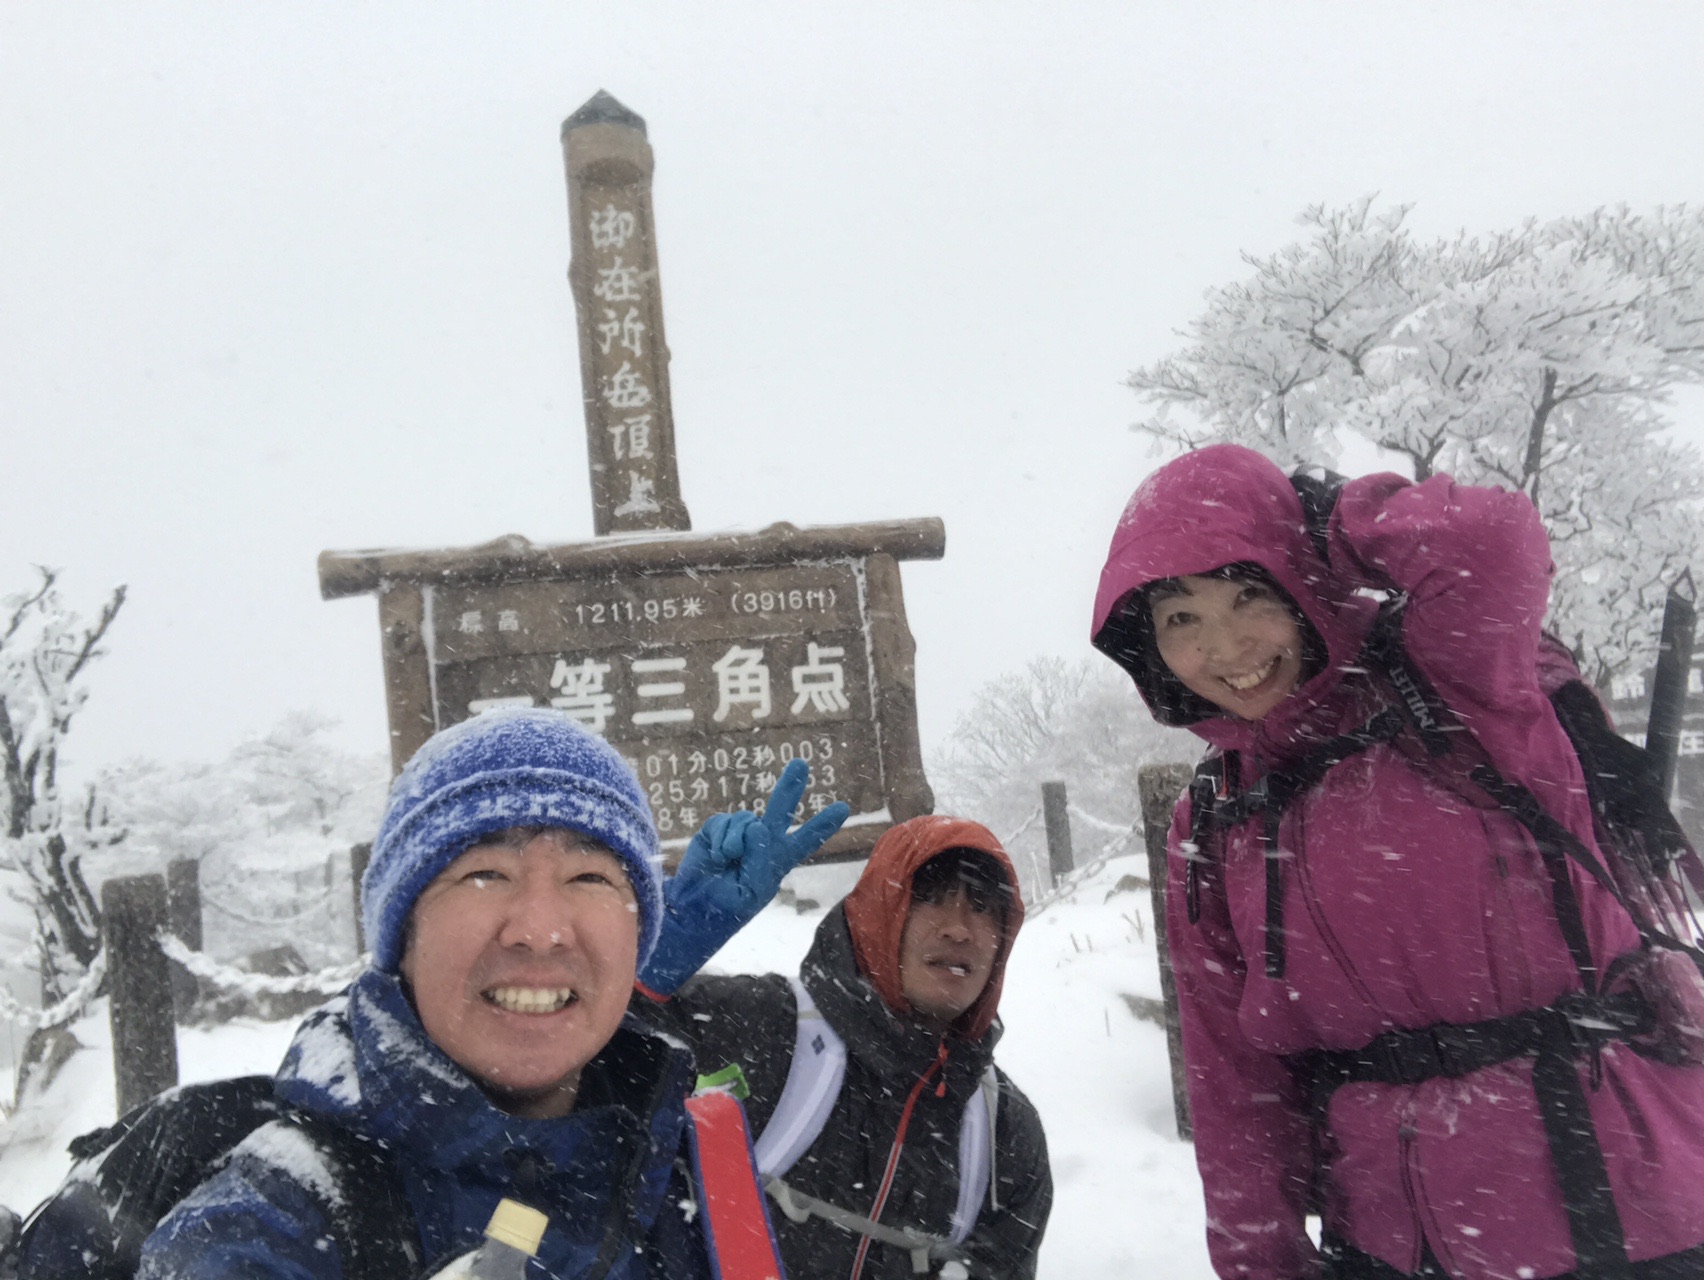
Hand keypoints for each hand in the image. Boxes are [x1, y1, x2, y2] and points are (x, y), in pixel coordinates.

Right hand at [637, 760, 849, 995]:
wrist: (693, 908)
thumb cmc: (727, 906)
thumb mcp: (753, 890)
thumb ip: (761, 858)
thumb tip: (756, 826)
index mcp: (776, 862)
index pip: (804, 841)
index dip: (822, 825)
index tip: (843, 808)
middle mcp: (760, 844)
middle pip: (779, 811)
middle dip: (790, 788)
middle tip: (801, 763)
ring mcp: (738, 835)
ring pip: (745, 821)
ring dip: (735, 842)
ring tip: (726, 861)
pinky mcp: (716, 831)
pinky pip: (723, 822)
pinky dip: (719, 839)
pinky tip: (715, 857)